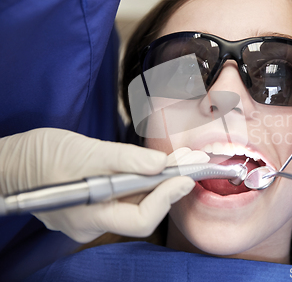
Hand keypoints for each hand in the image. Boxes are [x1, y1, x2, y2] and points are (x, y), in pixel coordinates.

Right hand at [0, 128, 208, 242]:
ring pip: (135, 201)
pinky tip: (155, 164)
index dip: (166, 198)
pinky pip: (124, 195)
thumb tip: (162, 165)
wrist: (11, 161)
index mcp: (90, 217)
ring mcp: (92, 215)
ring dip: (159, 180)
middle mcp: (93, 223)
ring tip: (180, 159)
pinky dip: (142, 179)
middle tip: (191, 162)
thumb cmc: (41, 156)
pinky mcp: (93, 203)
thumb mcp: (86, 151)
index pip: (141, 218)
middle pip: (142, 210)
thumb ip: (125, 160)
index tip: (185, 176)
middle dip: (169, 185)